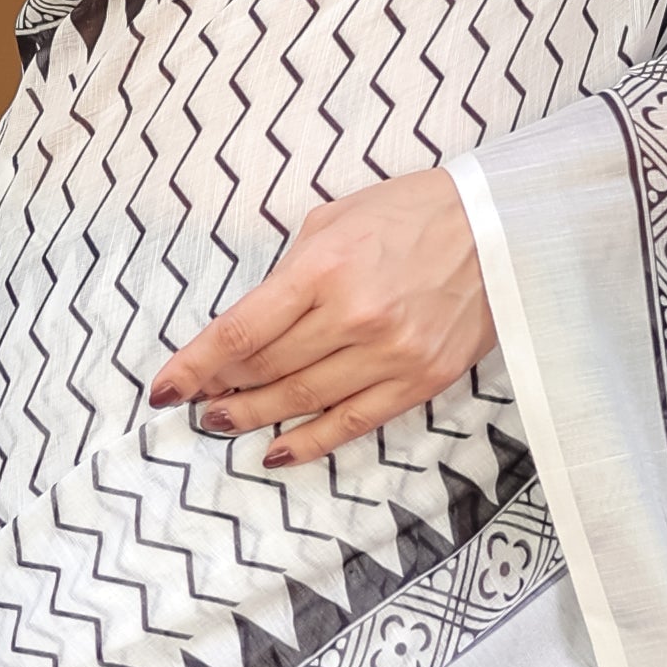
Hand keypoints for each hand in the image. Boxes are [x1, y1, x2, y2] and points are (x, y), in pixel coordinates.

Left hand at [151, 170, 495, 467]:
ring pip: (300, 400)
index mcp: (324, 268)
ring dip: (252, 417)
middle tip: (194, 400)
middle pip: (265, 369)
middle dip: (220, 388)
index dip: (194, 366)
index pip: (239, 332)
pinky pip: (351, 423)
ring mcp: (389, 355)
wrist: (501, 228)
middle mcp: (354, 317)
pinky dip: (307, 442)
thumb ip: (289, 273)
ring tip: (221, 422)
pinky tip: (274, 452)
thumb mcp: (335, 221)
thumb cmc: (414, 213)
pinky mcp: (419, 381)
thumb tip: (248, 327)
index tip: (164, 389)